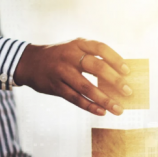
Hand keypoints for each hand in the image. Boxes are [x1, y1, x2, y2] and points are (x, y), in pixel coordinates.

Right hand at [14, 38, 131, 115]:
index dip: (116, 59)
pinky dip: (90, 106)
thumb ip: (93, 58)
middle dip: (114, 80)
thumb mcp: (74, 49)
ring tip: (118, 109)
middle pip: (96, 67)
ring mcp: (61, 71)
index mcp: (78, 44)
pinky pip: (75, 98)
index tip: (128, 71)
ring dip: (105, 99)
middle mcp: (70, 56)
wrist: (28, 62)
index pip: (101, 48)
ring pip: (86, 87)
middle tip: (128, 92)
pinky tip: (101, 112)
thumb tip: (119, 77)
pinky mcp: (55, 86)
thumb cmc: (60, 57)